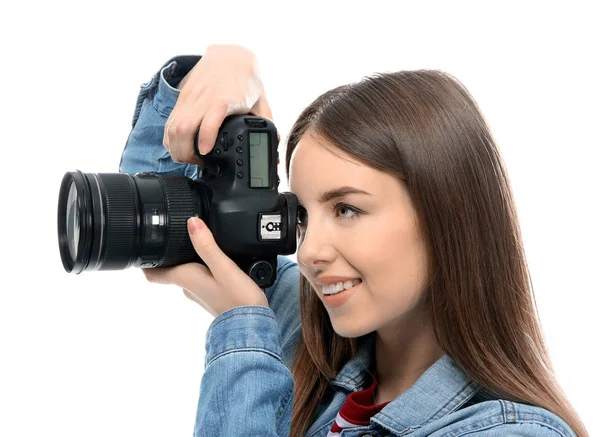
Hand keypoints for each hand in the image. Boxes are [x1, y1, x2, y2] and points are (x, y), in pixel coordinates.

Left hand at [143, 217, 268, 317]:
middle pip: (170, 271)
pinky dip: (203, 269)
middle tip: (173, 235)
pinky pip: (201, 280)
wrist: (254, 326)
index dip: (144, 262)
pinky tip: (216, 264)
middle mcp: (189, 288)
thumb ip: (207, 245)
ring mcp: (201, 294)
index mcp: (186, 278)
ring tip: (197, 244)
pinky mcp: (214, 297)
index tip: (142, 247)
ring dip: (188, 261)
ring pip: (187, 275)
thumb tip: (191, 222)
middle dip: (170, 255)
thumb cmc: (238, 300)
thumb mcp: (224, 267)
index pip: (153, 274)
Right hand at [163, 44, 273, 163]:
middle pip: (184, 129)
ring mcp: (190, 100)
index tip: (205, 154)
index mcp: (224, 100)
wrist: (229, 56)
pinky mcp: (181, 100)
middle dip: (186, 153)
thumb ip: (266, 123)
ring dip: (176, 149)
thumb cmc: (245, 81)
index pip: (210, 120)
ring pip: (173, 128)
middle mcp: (203, 100)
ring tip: (188, 159)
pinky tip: (178, 148)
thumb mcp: (261, 101)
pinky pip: (169, 123)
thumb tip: (275, 143)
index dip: (205, 139)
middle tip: (198, 164)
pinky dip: (170, 139)